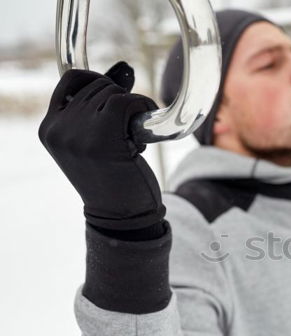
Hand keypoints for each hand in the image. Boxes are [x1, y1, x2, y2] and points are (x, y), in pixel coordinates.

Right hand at [38, 61, 164, 230]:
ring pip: (113, 93)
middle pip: (98, 87)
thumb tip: (124, 69)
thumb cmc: (114, 180)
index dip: (98, 81)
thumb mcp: (96, 143)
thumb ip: (99, 109)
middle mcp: (58, 129)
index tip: (116, 94)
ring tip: (134, 137)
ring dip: (133, 108)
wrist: (121, 217)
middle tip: (127, 132)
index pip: (71, 81)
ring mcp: (78, 133)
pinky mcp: (102, 136)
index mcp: (49, 129)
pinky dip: (143, 106)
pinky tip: (147, 125)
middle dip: (120, 103)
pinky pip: (127, 102)